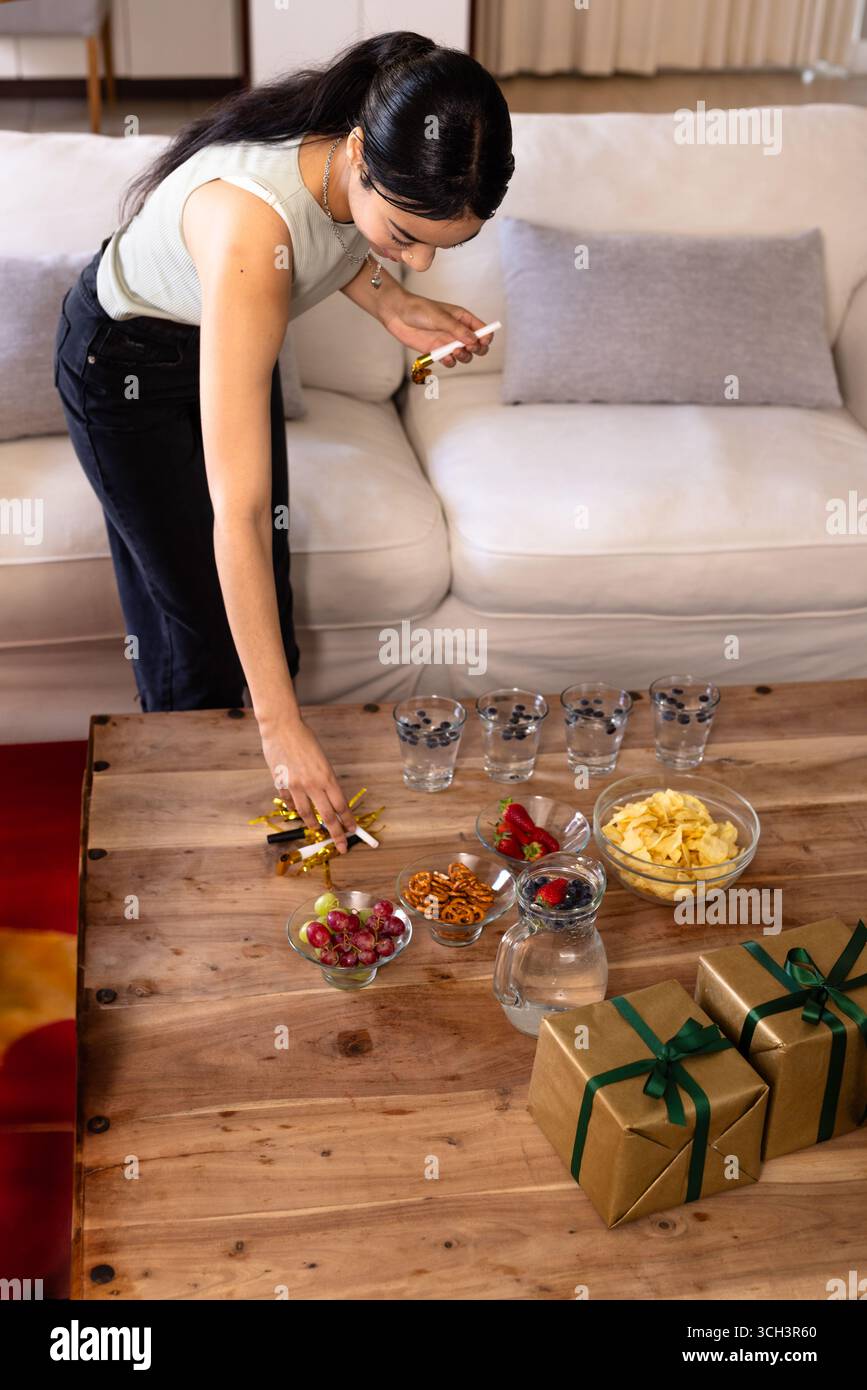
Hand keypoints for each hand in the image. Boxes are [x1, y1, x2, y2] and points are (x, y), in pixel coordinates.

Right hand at [260, 717, 356, 852]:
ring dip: (314, 825)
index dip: (348, 821)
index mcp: (327, 777)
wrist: (281, 727)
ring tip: (317, 830)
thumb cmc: (304, 739)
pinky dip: (294, 808)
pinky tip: (297, 811)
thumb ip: (325, 780)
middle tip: (342, 847)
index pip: (341, 806)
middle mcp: (312, 784)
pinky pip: (289, 802)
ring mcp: (295, 786)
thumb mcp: (322, 760)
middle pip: (328, 816)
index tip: (353, 831)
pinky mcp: (281, 785)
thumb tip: (329, 798)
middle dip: (337, 834)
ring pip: (306, 815)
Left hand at [381, 290, 494, 367]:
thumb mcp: (441, 318)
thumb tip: (475, 341)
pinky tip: (445, 357)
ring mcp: (447, 342)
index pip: (482, 329)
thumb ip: (458, 330)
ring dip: (463, 356)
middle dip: (477, 350)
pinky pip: (449, 361)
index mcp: (462, 318)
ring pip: (465, 355)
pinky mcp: (436, 352)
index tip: (483, 341)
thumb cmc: (419, 310)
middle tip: (469, 348)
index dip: (486, 337)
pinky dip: (449, 361)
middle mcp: (457, 331)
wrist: (397, 314)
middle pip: (477, 346)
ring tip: (455, 352)